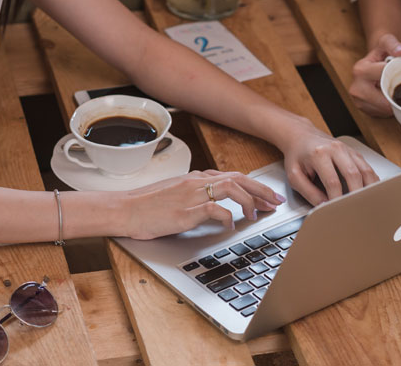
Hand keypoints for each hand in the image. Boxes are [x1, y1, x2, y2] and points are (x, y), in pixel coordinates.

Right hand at [123, 170, 284, 239]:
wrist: (124, 209)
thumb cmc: (146, 204)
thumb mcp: (174, 192)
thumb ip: (193, 190)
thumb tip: (210, 195)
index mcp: (195, 178)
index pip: (232, 176)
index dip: (254, 185)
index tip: (267, 195)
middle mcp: (196, 182)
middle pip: (238, 179)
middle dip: (261, 190)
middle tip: (275, 202)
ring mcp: (192, 195)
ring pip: (231, 188)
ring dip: (249, 201)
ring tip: (256, 214)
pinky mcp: (186, 211)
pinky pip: (215, 209)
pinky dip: (227, 216)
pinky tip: (231, 224)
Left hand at [279, 122, 378, 204]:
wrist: (301, 137)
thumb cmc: (297, 156)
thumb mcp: (294, 175)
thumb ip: (308, 192)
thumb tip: (323, 206)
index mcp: (319, 154)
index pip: (333, 182)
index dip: (336, 199)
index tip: (335, 210)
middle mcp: (336, 149)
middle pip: (353, 175)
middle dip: (355, 196)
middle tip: (354, 210)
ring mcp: (348, 150)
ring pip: (366, 171)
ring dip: (368, 189)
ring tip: (366, 204)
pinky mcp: (355, 153)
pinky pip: (368, 168)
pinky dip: (371, 182)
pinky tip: (370, 193)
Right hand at [349, 34, 400, 116]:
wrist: (371, 63)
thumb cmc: (381, 53)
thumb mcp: (386, 42)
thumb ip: (394, 45)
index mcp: (361, 70)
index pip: (385, 78)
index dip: (399, 77)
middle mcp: (356, 87)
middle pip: (385, 100)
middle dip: (396, 95)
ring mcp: (357, 100)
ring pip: (384, 109)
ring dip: (393, 102)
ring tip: (394, 90)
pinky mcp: (362, 109)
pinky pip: (381, 113)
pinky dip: (388, 107)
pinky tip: (388, 96)